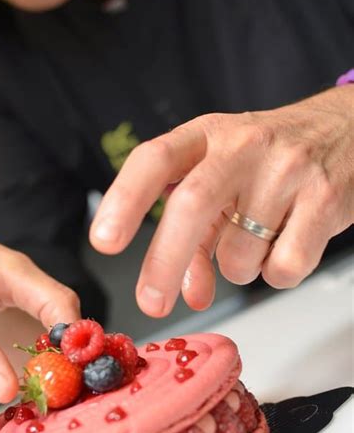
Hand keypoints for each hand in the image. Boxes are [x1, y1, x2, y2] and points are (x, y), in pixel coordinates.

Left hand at [90, 86, 353, 315]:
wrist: (349, 129)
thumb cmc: (271, 157)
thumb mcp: (224, 177)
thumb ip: (198, 235)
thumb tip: (188, 294)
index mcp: (207, 135)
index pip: (155, 159)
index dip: (124, 200)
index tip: (103, 242)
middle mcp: (243, 146)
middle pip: (191, 206)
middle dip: (163, 262)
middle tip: (150, 303)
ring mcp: (286, 170)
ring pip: (239, 253)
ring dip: (237, 270)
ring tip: (256, 242)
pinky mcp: (325, 200)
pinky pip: (284, 267)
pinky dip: (277, 275)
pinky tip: (287, 246)